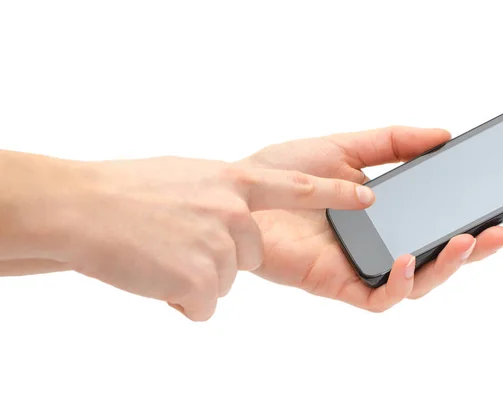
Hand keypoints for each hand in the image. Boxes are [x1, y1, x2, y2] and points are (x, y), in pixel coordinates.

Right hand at [6, 154, 373, 320]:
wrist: (84, 208)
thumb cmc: (127, 191)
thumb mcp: (187, 176)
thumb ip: (220, 193)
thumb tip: (234, 214)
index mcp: (234, 181)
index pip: (298, 187)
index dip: (334, 193)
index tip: (366, 196)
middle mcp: (236, 212)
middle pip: (249, 254)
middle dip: (218, 256)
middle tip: (178, 242)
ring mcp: (222, 246)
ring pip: (221, 281)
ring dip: (192, 277)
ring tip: (159, 255)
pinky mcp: (204, 281)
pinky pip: (202, 304)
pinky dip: (178, 298)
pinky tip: (155, 275)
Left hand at [242, 126, 502, 311]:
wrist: (239, 192)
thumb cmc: (282, 171)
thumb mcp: (346, 145)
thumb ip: (393, 141)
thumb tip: (444, 135)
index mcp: (381, 211)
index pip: (433, 220)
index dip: (467, 216)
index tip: (497, 203)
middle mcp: (375, 241)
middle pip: (434, 255)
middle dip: (472, 248)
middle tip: (499, 230)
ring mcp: (358, 264)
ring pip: (415, 282)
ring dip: (446, 267)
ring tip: (465, 241)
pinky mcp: (337, 283)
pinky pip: (379, 297)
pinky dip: (401, 284)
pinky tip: (407, 260)